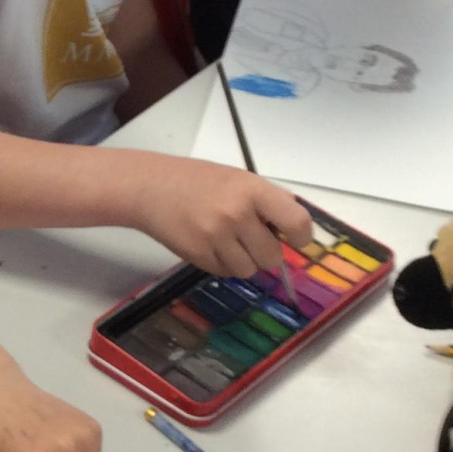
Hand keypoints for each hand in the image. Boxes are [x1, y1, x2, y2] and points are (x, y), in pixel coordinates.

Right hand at [127, 153, 310, 275]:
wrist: (152, 188)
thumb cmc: (199, 180)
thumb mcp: (238, 178)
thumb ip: (268, 199)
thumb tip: (296, 226)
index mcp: (253, 190)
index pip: (296, 223)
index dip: (301, 237)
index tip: (295, 239)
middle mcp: (237, 214)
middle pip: (272, 257)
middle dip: (266, 252)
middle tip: (252, 238)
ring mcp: (216, 238)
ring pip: (250, 270)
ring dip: (245, 260)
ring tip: (228, 240)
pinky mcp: (199, 256)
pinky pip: (227, 273)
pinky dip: (224, 264)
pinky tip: (210, 244)